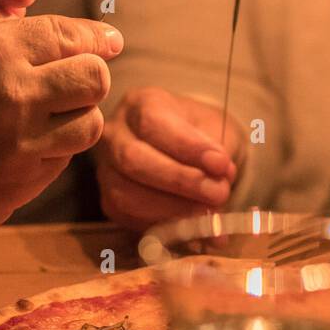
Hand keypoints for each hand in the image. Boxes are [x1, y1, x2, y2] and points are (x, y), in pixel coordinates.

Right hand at [0, 14, 122, 241]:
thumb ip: (7, 38)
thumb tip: (90, 36)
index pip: (70, 36)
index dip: (96, 36)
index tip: (109, 39)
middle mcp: (11, 100)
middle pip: (95, 79)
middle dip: (89, 74)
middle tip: (74, 76)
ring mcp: (16, 150)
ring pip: (88, 124)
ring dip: (77, 114)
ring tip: (51, 110)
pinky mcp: (16, 190)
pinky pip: (60, 161)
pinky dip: (52, 149)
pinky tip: (23, 142)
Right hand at [97, 89, 240, 231]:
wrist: (183, 144)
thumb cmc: (197, 130)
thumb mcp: (212, 125)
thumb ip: (218, 148)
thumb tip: (223, 177)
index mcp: (140, 104)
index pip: (155, 123)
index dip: (188, 147)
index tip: (221, 164)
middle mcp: (114, 134)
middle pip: (134, 160)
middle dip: (181, 181)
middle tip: (219, 193)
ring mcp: (106, 170)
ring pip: (126, 194)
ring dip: (172, 209)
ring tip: (208, 213)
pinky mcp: (109, 201)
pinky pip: (128, 218)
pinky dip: (163, 225)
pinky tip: (192, 226)